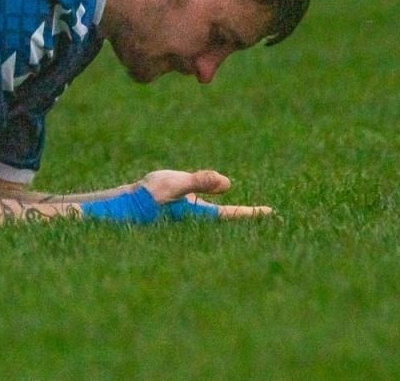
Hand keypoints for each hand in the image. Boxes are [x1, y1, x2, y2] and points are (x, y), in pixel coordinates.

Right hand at [140, 168, 273, 219]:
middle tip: (269, 216)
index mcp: (201, 213)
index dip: (253, 213)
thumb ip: (200, 182)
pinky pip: (204, 205)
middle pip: (228, 217)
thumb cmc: (151, 195)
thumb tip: (228, 183)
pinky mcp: (181, 207)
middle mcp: (198, 216)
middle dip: (247, 217)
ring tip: (249, 210)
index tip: (272, 213)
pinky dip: (214, 202)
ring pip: (216, 211)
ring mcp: (190, 213)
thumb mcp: (175, 185)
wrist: (127, 205)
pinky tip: (216, 196)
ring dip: (231, 211)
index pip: (233, 213)